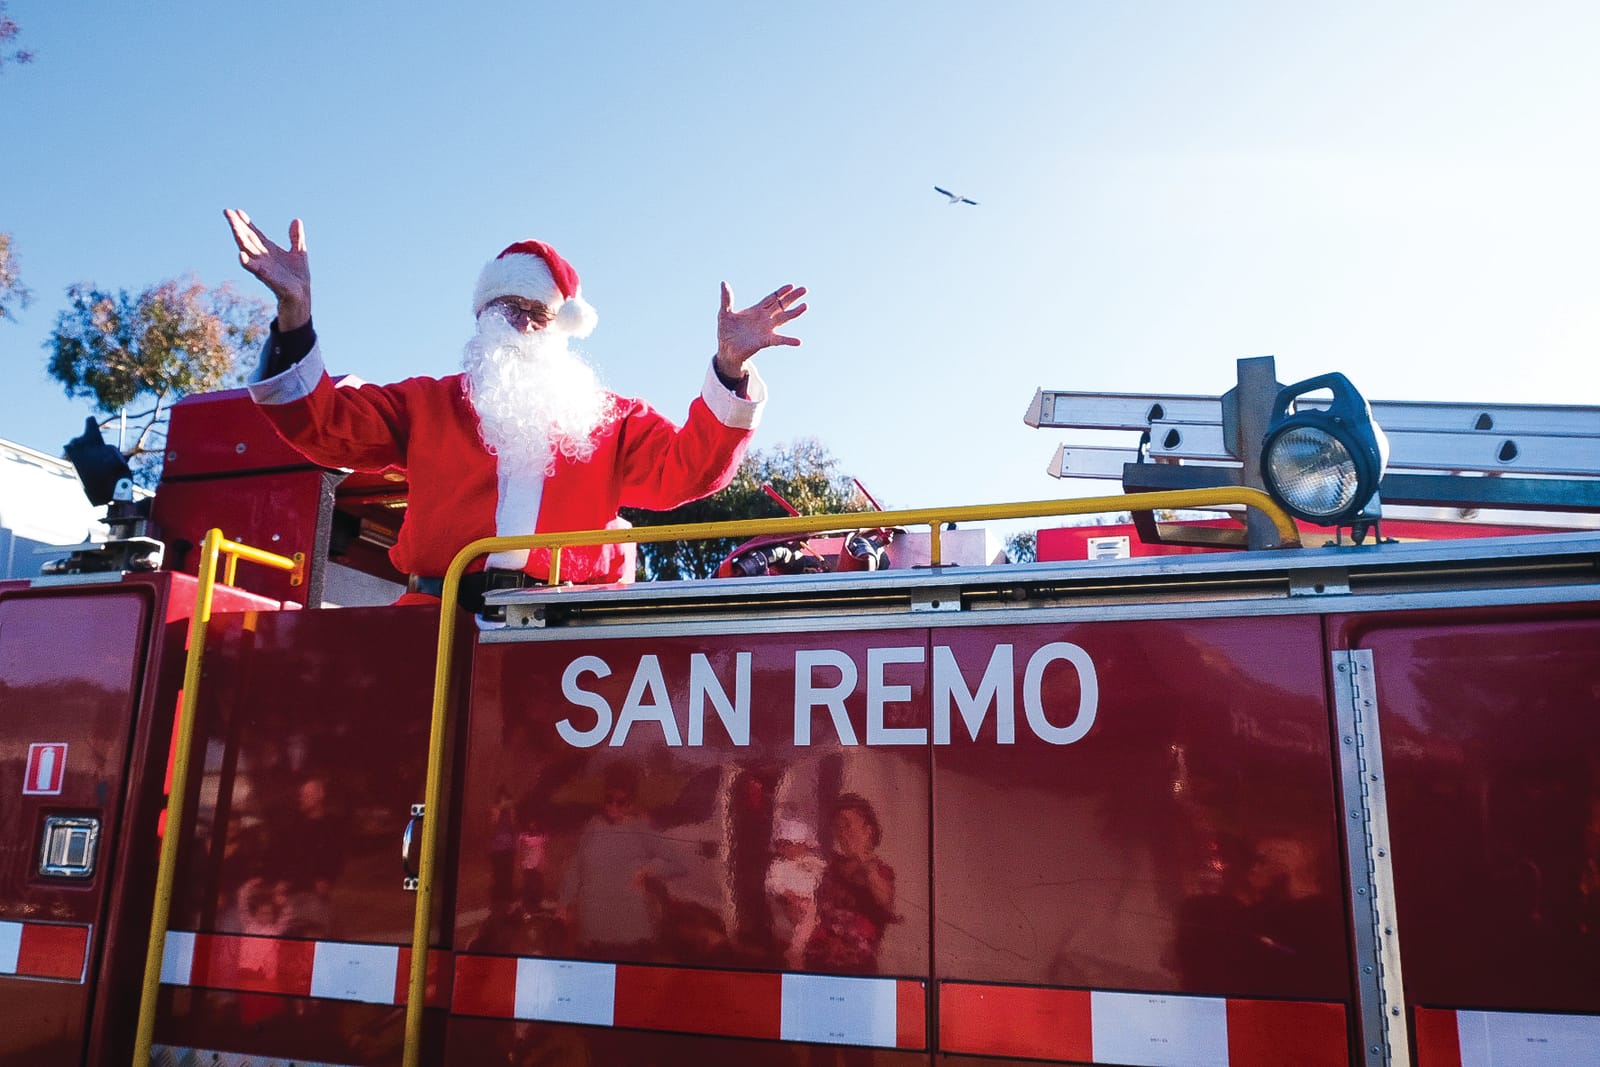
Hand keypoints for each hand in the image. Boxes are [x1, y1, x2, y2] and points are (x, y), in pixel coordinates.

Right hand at [225, 209, 311, 330]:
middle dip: (237, 225)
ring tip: (233, 226)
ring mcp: (264, 267)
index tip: (237, 210)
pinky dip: (248, 263)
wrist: (301, 296)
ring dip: (240, 238)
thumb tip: (296, 220)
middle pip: (247, 238)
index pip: (254, 233)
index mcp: (269, 250)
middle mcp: (263, 257)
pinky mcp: (269, 278)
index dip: (246, 222)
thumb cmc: (297, 277)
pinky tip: (240, 255)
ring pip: (248, 250)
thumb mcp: (299, 253)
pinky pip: (256, 270)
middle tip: (227, 212)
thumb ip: (296, 237)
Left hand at [716, 282, 806, 379]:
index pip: (771, 298)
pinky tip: (798, 341)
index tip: (791, 286)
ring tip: (805, 306)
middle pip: (781, 305)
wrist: (726, 350)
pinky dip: (789, 340)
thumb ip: (726, 299)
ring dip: (794, 313)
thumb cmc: (726, 332)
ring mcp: (766, 329)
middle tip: (804, 289)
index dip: (781, 292)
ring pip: (783, 319)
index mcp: (756, 310)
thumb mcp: (724, 313)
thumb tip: (724, 283)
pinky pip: (779, 340)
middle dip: (792, 298)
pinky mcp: (765, 341)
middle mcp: (764, 318)